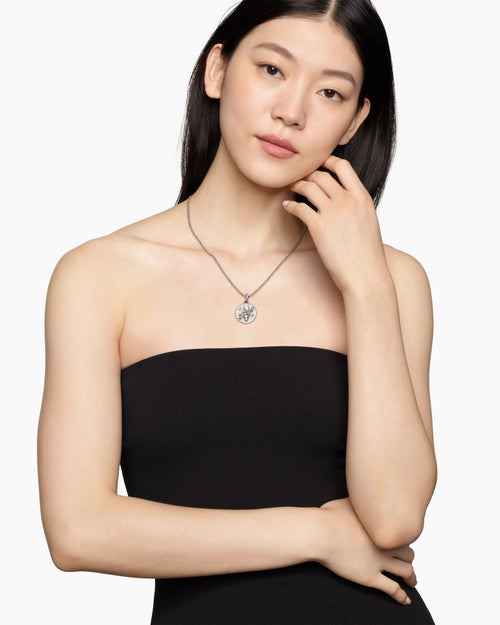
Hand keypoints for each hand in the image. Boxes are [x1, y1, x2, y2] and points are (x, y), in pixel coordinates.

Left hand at [284, 156, 390, 294]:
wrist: (366, 275)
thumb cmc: (368, 254)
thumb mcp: (369, 222)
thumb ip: (357, 207)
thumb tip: (345, 201)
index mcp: (362, 197)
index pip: (343, 166)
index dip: (328, 161)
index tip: (319, 164)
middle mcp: (348, 200)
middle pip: (322, 175)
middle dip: (308, 174)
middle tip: (301, 178)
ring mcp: (333, 212)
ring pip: (309, 187)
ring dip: (298, 185)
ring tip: (292, 188)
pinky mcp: (319, 227)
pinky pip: (299, 207)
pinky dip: (291, 205)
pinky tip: (287, 207)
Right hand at [315, 498, 415, 604]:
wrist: (321, 533)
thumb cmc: (328, 517)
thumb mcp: (348, 502)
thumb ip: (359, 503)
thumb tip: (360, 499)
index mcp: (382, 526)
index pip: (402, 534)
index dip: (401, 539)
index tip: (399, 543)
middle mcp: (385, 544)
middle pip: (408, 553)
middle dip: (408, 558)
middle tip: (407, 562)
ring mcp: (379, 561)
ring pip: (406, 571)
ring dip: (411, 578)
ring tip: (411, 581)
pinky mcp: (370, 577)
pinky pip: (393, 589)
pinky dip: (401, 596)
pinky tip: (405, 600)